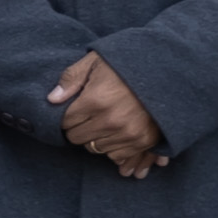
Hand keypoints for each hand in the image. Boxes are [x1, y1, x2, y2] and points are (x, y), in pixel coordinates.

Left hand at [49, 51, 162, 177]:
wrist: (166, 70)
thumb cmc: (126, 64)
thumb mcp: (96, 61)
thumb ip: (71, 79)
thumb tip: (51, 99)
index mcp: (95, 100)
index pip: (66, 122)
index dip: (66, 116)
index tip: (74, 110)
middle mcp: (111, 120)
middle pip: (78, 138)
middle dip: (78, 128)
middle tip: (86, 118)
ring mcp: (128, 133)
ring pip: (95, 148)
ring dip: (94, 138)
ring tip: (102, 123)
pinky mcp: (143, 141)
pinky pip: (116, 155)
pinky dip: (112, 147)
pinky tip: (114, 134)